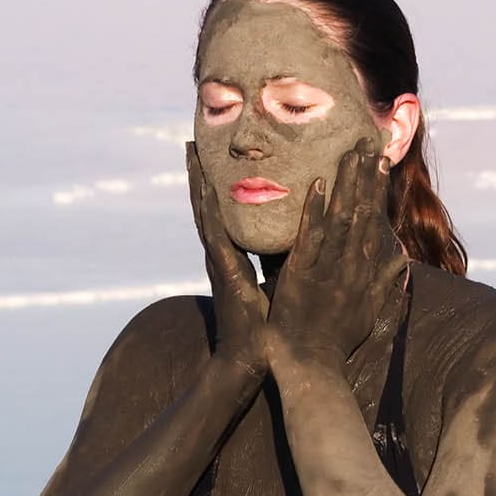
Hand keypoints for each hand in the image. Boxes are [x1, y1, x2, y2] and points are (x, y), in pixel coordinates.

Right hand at [187, 142, 269, 378]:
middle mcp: (223, 252)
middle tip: (193, 139)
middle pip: (210, 203)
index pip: (226, 210)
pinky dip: (209, 207)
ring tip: (190, 151)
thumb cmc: (271, 324)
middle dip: (201, 172)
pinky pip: (215, 231)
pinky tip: (205, 185)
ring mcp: (219, 259)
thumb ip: (285, 253)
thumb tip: (305, 231)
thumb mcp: (282, 278)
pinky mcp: (224, 269)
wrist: (258, 357)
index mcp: (236, 253)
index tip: (214, 154)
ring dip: (198, 180)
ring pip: (205, 210)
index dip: (219, 182)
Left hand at [266, 138, 408, 369]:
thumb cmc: (336, 343)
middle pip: (360, 214)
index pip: (372, 222)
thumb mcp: (369, 312)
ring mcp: (328, 269)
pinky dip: (315, 212)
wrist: (312, 368)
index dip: (376, 190)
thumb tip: (403, 260)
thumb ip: (385, 282)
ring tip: (351, 153)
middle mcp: (350, 266)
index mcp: (363, 272)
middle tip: (368, 141)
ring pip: (340, 219)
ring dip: (346, 184)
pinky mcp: (302, 276)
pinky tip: (318, 185)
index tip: (380, 160)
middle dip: (365, 177)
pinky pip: (310, 239)